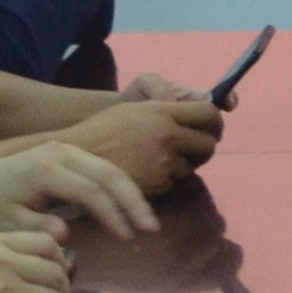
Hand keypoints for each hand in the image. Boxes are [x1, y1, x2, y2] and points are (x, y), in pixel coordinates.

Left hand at [0, 138, 155, 242]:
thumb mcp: (8, 223)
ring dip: (134, 195)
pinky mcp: (76, 152)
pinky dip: (124, 188)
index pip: (89, 190)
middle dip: (133, 201)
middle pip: (108, 173)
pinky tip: (135, 210)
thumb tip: (65, 233)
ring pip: (113, 168)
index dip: (111, 214)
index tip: (126, 237)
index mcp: (45, 169)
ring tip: (149, 222)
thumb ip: (36, 228)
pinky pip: (106, 168)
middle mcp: (62, 152)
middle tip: (152, 228)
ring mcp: (71, 149)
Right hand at [64, 93, 222, 194]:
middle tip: (191, 150)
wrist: (76, 156)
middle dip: (203, 148)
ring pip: (191, 167)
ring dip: (181, 166)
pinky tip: (145, 173)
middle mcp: (167, 135)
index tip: (211, 129)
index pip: (208, 113)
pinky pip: (173, 182)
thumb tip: (197, 117)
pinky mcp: (156, 184)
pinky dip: (165, 180)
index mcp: (162, 111)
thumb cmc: (104, 129)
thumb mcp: (135, 108)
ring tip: (156, 160)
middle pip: (208, 144)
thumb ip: (167, 110)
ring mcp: (162, 161)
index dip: (214, 122)